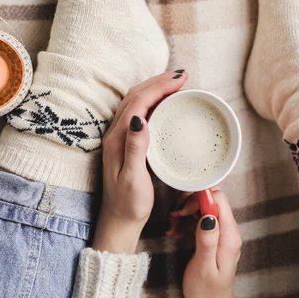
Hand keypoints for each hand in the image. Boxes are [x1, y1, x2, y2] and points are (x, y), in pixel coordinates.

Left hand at [93, 70, 187, 253]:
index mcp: (118, 139)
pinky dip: (152, 99)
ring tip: (175, 83)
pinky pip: (137, 111)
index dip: (159, 87)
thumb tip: (140, 118)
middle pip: (136, 96)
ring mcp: (118, 137)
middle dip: (158, 81)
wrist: (118, 221)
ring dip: (154, 87)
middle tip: (182, 76)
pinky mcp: (124, 142)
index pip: (139, 102)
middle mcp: (115, 134)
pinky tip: (164, 103)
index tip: (180, 80)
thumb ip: (136, 149)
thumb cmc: (129, 204)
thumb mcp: (133, 179)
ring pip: (135, 101)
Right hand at [181, 189, 243, 297]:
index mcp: (229, 235)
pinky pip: (201, 219)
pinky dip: (187, 221)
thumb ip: (207, 240)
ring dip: (186, 212)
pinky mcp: (214, 237)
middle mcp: (229, 230)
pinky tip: (177, 231)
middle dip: (190, 203)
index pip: (219, 199)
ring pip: (204, 208)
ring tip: (173, 226)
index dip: (199, 198)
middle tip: (175, 217)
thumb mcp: (203, 267)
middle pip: (211, 199)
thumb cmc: (206, 292)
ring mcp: (222, 233)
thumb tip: (209, 215)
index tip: (182, 209)